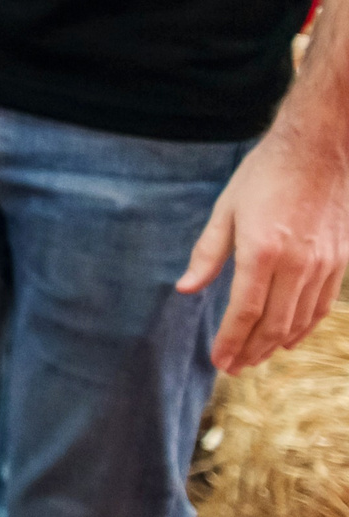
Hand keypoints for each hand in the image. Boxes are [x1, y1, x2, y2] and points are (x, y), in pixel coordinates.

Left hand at [179, 123, 348, 369]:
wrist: (319, 149)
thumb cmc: (264, 175)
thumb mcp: (226, 210)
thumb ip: (207, 253)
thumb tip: (185, 288)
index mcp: (262, 251)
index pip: (244, 311)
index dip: (230, 340)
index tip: (218, 361)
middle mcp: (297, 263)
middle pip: (274, 324)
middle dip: (252, 350)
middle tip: (234, 367)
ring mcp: (324, 264)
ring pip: (300, 320)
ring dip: (277, 344)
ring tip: (256, 358)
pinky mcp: (341, 260)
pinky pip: (322, 305)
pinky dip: (305, 327)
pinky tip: (290, 338)